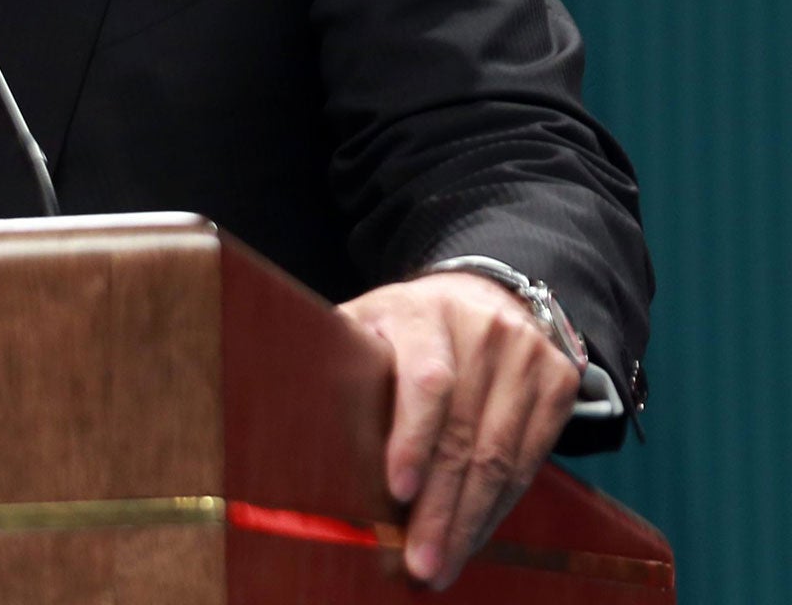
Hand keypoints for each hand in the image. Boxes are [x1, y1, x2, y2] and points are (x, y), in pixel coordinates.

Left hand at [337, 272, 581, 589]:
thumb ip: (343, 363)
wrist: (481, 295)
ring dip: (470, 520)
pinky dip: (499, 507)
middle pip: (466, 434)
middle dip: (441, 508)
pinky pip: (530, 461)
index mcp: (423, 312)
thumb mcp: (368, 323)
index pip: (427, 381)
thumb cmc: (405, 325)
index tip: (397, 492)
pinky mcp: (559, 383)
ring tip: (442, 565)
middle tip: (419, 562)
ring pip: (502, 457)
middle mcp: (484, 329)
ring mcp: (529, 355)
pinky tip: (474, 535)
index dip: (414, 440)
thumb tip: (301, 424)